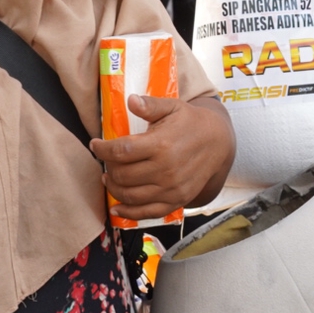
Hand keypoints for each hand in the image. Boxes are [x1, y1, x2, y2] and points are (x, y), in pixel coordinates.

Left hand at [90, 94, 233, 219]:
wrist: (217, 143)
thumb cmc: (191, 122)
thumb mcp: (172, 107)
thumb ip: (150, 105)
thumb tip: (130, 100)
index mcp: (161, 144)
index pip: (121, 151)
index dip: (102, 149)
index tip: (95, 145)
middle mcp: (165, 169)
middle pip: (122, 175)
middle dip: (108, 168)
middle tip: (106, 161)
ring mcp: (171, 188)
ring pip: (130, 195)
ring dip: (114, 188)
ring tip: (109, 178)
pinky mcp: (176, 200)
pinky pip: (147, 212)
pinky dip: (129, 212)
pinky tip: (116, 207)